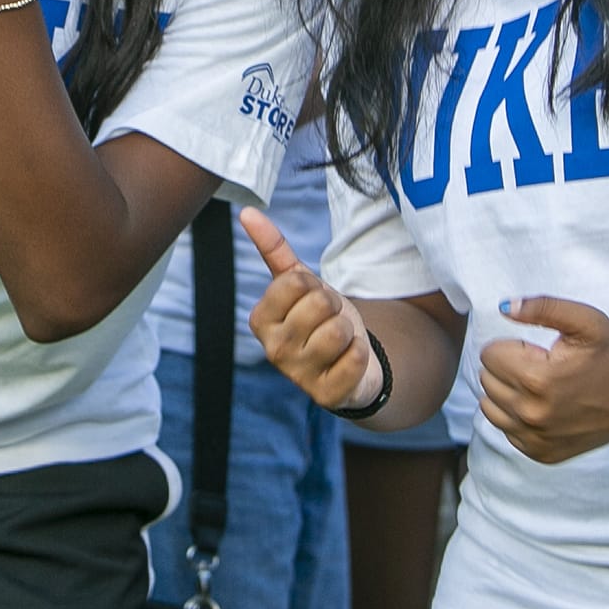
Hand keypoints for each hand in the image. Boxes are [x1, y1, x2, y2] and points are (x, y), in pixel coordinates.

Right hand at [241, 206, 384, 411]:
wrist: (349, 363)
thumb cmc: (320, 319)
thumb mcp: (301, 284)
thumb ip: (274, 249)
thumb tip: (247, 212)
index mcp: (261, 320)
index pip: (295, 282)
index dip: (315, 285)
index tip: (314, 300)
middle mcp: (273, 350)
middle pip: (319, 303)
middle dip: (335, 307)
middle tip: (330, 322)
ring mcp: (298, 376)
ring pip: (338, 331)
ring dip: (349, 331)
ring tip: (339, 341)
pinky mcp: (327, 396)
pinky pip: (355, 358)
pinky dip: (360, 353)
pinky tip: (349, 360)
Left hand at [477, 296, 608, 463]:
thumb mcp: (583, 320)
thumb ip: (542, 307)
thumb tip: (504, 306)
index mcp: (536, 379)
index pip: (488, 355)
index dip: (511, 346)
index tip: (536, 351)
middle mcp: (531, 413)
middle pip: (487, 380)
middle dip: (507, 368)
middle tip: (539, 366)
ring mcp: (535, 437)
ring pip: (490, 407)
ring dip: (506, 393)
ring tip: (536, 386)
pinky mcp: (541, 453)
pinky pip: (506, 431)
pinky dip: (516, 418)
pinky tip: (541, 407)